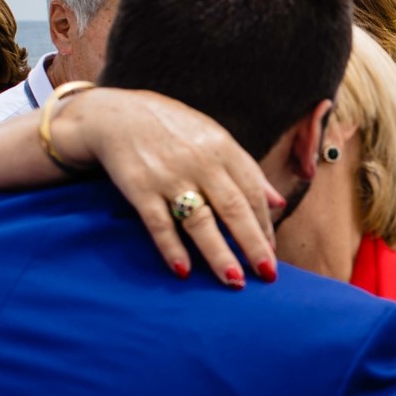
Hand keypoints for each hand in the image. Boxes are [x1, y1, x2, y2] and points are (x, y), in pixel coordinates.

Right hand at [52, 88, 282, 286]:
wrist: (116, 115)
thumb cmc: (173, 130)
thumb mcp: (214, 138)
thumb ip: (246, 170)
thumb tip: (278, 202)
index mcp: (222, 149)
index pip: (252, 193)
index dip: (264, 225)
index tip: (271, 253)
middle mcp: (200, 162)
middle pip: (233, 208)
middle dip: (253, 243)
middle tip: (267, 274)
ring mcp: (169, 176)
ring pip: (199, 220)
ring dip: (218, 253)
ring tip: (234, 280)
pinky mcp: (139, 187)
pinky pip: (159, 223)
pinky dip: (171, 248)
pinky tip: (183, 271)